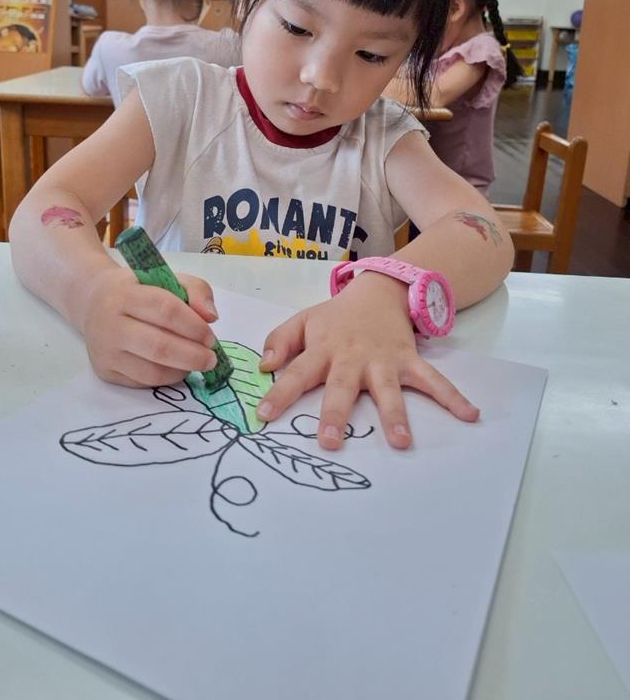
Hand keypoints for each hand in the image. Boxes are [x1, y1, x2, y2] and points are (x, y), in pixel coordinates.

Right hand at [78, 264, 219, 387]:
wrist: (93, 303)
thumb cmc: (138, 290)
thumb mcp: (166, 278)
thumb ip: (196, 290)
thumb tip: (211, 317)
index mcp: (125, 294)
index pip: (165, 311)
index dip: (193, 326)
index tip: (210, 337)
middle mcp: (110, 324)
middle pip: (159, 347)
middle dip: (193, 356)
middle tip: (211, 359)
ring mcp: (105, 351)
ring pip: (152, 371)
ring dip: (182, 371)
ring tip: (196, 363)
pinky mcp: (105, 372)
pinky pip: (143, 382)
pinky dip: (167, 379)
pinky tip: (176, 368)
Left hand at [256, 273, 478, 450]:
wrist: (378, 290)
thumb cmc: (336, 317)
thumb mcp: (303, 321)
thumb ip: (280, 341)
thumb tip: (263, 366)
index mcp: (323, 349)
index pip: (296, 374)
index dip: (280, 394)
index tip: (264, 416)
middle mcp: (352, 357)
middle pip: (341, 387)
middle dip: (335, 414)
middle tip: (330, 442)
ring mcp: (383, 360)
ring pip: (388, 389)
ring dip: (394, 414)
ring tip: (400, 441)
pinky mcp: (409, 360)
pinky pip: (432, 380)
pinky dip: (452, 397)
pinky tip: (469, 415)